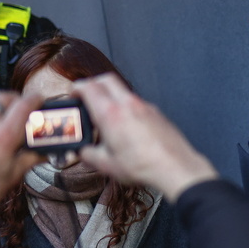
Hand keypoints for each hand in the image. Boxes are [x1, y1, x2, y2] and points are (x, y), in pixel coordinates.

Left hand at [0, 92, 43, 220]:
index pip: (24, 105)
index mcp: (3, 136)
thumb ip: (30, 159)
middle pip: (3, 98)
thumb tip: (44, 153)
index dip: (35, 99)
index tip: (39, 100)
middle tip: (21, 112)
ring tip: (1, 129)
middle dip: (15, 100)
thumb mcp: (12, 176)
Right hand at [75, 73, 217, 201]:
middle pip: (107, 79)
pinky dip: (127, 107)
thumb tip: (84, 152)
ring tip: (107, 114)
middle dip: (93, 83)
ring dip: (112, 96)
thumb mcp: (106, 165)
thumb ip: (89, 155)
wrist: (174, 167)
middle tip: (87, 95)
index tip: (73, 92)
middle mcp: (128, 104)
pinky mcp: (156, 113)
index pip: (89, 87)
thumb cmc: (142, 166)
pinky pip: (137, 103)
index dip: (77, 87)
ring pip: (123, 91)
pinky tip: (127, 125)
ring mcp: (145, 106)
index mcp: (110, 114)